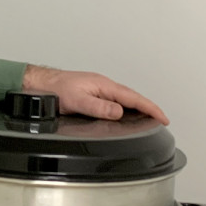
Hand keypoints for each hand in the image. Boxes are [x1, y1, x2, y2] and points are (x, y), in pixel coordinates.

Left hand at [22, 66, 168, 123]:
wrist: (42, 84)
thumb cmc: (56, 89)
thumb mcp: (78, 100)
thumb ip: (99, 107)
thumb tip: (119, 112)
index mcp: (104, 86)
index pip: (134, 98)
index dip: (150, 108)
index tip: (163, 117)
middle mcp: (104, 86)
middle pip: (133, 98)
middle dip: (149, 108)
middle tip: (161, 120)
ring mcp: (99, 90)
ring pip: (125, 100)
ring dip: (138, 108)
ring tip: (149, 119)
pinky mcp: (93, 94)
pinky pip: (115, 102)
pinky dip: (126, 108)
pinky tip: (125, 115)